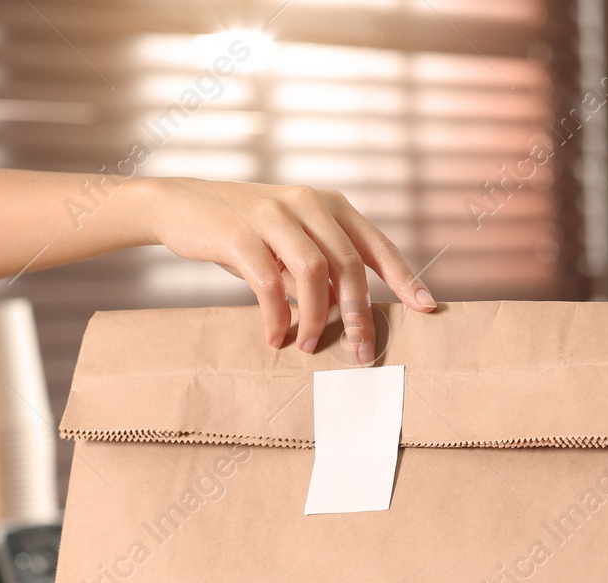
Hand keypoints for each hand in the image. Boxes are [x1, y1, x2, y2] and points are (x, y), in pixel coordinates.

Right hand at [136, 177, 436, 363]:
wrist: (180, 205)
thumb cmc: (242, 231)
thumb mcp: (288, 243)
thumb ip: (320, 268)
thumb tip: (352, 310)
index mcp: (327, 205)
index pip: (375, 244)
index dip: (403, 277)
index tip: (427, 308)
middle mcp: (306, 204)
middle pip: (349, 264)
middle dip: (359, 314)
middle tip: (362, 353)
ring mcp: (273, 215)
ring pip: (314, 273)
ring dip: (316, 318)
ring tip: (307, 347)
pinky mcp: (239, 233)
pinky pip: (269, 282)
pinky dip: (277, 316)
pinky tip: (275, 337)